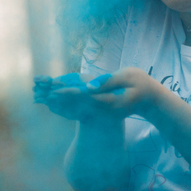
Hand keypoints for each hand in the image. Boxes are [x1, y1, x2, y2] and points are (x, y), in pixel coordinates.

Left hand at [34, 68, 167, 120]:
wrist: (149, 99)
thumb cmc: (141, 84)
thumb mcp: (127, 78)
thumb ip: (108, 82)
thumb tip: (89, 87)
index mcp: (109, 101)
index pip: (85, 97)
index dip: (68, 93)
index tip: (53, 90)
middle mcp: (103, 110)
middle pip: (76, 105)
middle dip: (58, 99)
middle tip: (41, 94)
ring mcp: (102, 113)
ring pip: (77, 109)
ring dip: (59, 104)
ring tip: (42, 99)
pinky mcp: (100, 112)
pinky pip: (81, 110)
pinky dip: (67, 107)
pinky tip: (55, 104)